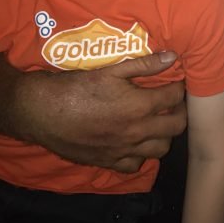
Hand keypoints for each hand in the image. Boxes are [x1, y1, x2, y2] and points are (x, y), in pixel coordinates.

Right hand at [13, 52, 186, 171]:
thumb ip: (145, 65)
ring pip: (161, 149)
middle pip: (177, 126)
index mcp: (140, 106)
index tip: (175, 82)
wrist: (44, 112)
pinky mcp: (109, 162)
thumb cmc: (78, 87)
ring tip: (157, 121)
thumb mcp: (112, 70)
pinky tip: (136, 142)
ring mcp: (124, 150)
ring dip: (164, 134)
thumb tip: (172, 57)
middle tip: (172, 103)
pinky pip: (136, 165)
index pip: (175, 97)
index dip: (179, 87)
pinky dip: (141, 155)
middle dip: (180, 112)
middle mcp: (137, 132)